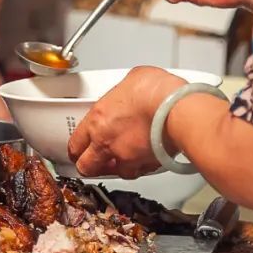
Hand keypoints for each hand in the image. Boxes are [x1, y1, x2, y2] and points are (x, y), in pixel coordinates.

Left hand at [67, 66, 184, 179]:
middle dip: (90, 165)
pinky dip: (140, 167)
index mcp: (97, 121)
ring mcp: (126, 158)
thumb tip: (129, 92)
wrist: (177, 109)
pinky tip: (144, 158)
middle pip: (86, 167)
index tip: (79, 149)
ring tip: (122, 159)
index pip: (75, 144)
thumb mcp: (131, 79)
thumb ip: (122, 93)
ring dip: (116, 167)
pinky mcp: (146, 166)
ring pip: (114, 173)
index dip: (76, 149)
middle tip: (94, 161)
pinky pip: (139, 172)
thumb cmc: (156, 91)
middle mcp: (107, 144)